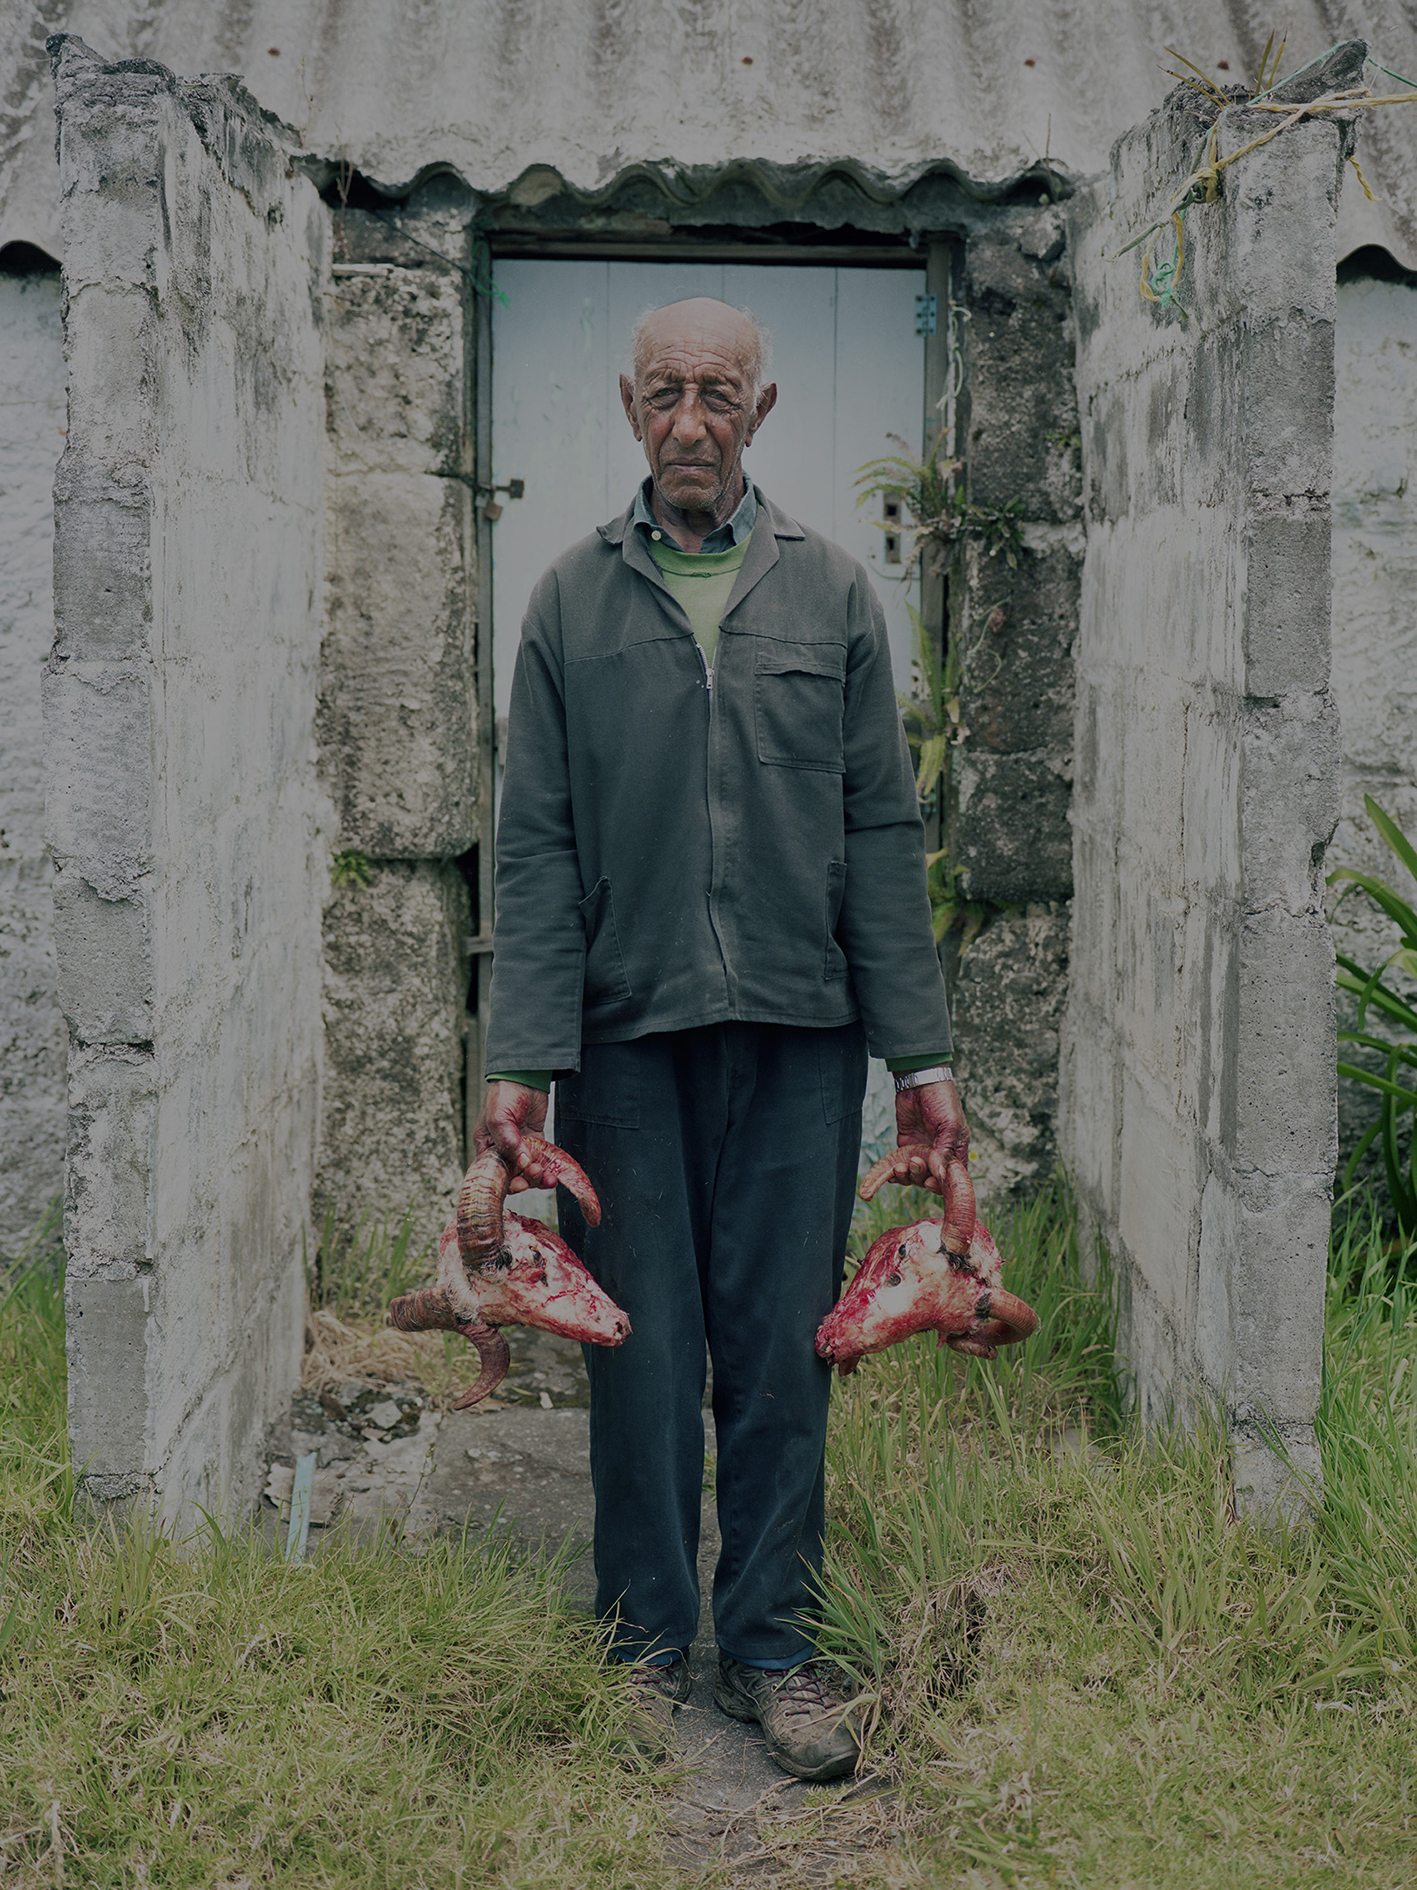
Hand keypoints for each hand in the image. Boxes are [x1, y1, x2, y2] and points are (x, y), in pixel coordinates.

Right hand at [473, 1081, 549, 1193]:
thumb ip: (508, 1143)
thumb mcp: (499, 1118)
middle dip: (525, 1179)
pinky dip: (547, 1167)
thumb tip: (523, 1163)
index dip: (505, 1182)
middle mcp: (502, 1148)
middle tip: (535, 1174)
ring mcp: (519, 1145)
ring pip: (528, 1170)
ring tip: (548, 1177)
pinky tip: (553, 1173)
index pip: (493, 1172)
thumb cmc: (503, 1094)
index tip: (519, 1184)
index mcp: (486, 1145)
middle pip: (512, 1174)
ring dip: (538, 1177)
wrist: (525, 1076)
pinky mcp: (535, 1140)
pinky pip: (540, 1159)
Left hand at [861, 1080, 975, 1253]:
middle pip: (928, 1184)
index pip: (953, 1185)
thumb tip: (942, 1175)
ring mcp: (917, 1156)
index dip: (945, 1193)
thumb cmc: (942, 1101)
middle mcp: (937, 1161)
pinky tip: (867, 1191)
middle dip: (919, 1179)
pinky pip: (889, 1170)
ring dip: (902, 1176)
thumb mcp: (951, 1124)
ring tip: (900, 1165)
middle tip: (913, 1164)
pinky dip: (877, 1180)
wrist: (918, 1081)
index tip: (935, 1191)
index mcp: (955, 1157)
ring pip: (908, 1179)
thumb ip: (946, 1150)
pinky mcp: (900, 1150)